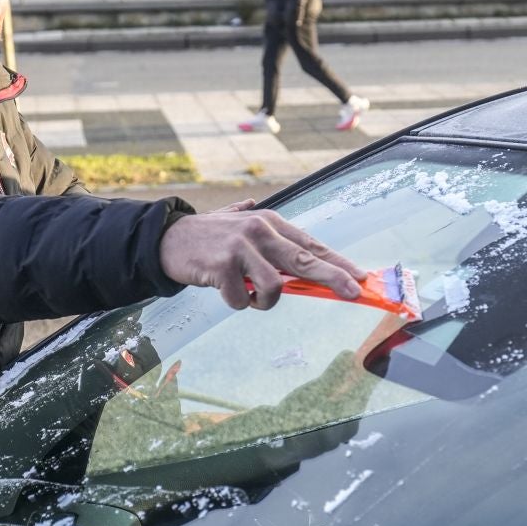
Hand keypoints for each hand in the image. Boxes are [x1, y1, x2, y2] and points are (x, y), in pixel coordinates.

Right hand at [160, 209, 366, 310]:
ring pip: (274, 288)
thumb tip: (301, 247)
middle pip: (306, 260)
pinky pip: (243, 300)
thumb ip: (270, 237)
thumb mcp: (243, 229)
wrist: (166, 239)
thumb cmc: (209, 237)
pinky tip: (222, 290)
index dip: (339, 263)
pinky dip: (237, 303)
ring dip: (263, 301)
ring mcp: (241, 247)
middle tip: (354, 292)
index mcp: (270, 222)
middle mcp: (260, 230)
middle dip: (334, 279)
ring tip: (248, 295)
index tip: (360, 278)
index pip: (312, 245)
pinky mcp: (223, 266)